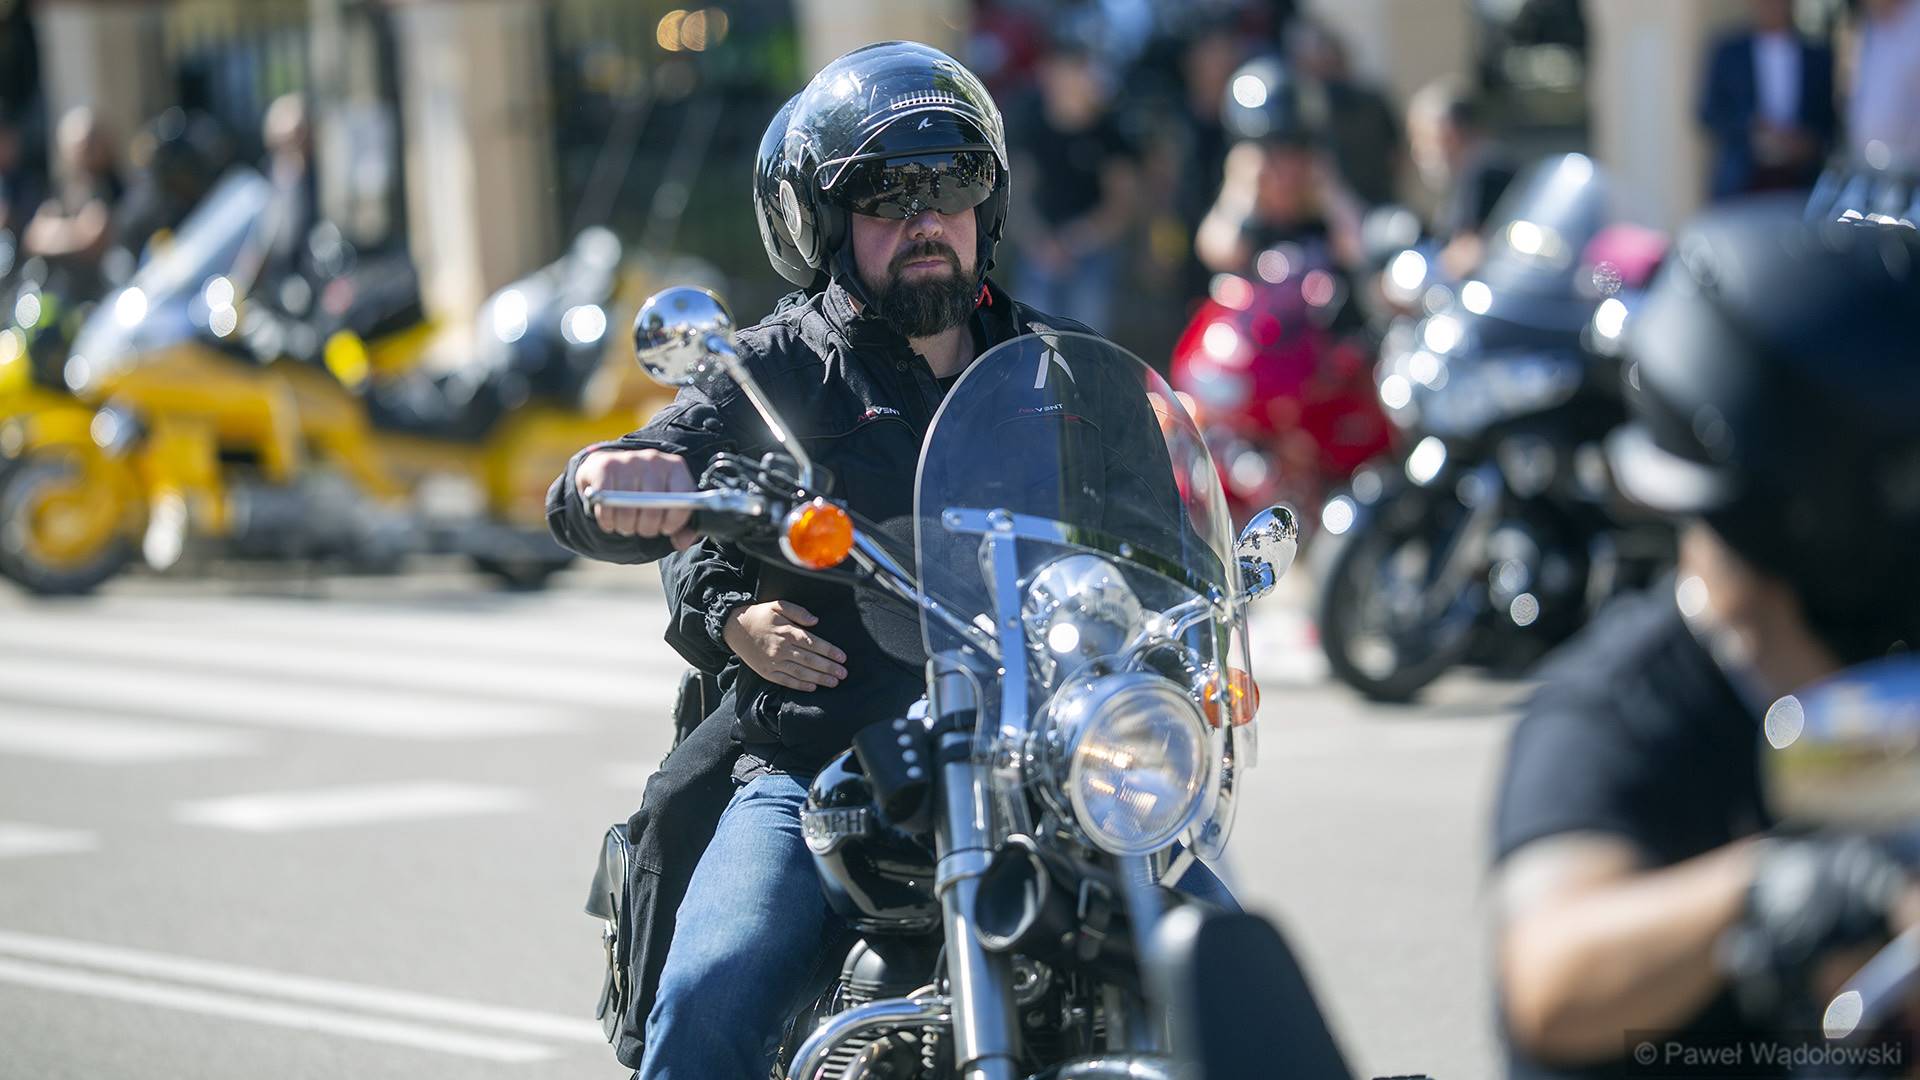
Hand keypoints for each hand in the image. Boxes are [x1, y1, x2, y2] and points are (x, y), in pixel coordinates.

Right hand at [574, 448, 695, 546]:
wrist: (608, 469)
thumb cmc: (644, 490)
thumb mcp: (666, 503)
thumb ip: (681, 526)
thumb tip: (682, 543)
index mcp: (676, 468)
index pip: (682, 501)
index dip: (673, 522)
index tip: (665, 528)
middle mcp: (654, 460)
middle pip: (653, 508)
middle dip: (647, 528)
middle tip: (642, 528)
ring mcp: (629, 461)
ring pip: (628, 509)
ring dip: (625, 526)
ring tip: (626, 524)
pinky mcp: (606, 466)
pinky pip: (607, 505)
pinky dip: (607, 520)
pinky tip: (610, 520)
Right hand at [723, 600, 848, 691]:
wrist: (734, 628)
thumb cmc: (760, 615)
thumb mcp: (778, 605)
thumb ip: (798, 611)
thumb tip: (815, 621)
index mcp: (786, 632)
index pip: (812, 643)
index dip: (829, 651)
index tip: (843, 657)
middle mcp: (781, 649)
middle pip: (810, 660)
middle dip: (829, 668)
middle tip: (844, 674)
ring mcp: (773, 662)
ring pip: (800, 673)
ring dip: (819, 679)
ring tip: (834, 682)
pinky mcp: (767, 672)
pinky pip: (786, 681)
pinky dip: (800, 685)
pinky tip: (813, 687)